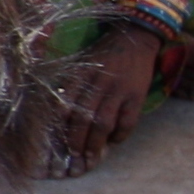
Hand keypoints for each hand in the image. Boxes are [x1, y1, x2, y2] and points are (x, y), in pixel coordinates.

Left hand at [56, 25, 161, 175]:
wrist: (136, 36)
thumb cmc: (106, 53)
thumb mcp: (84, 63)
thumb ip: (72, 85)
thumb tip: (60, 116)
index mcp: (81, 75)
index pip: (66, 106)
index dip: (61, 128)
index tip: (57, 142)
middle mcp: (98, 83)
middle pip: (83, 118)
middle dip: (76, 141)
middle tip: (74, 156)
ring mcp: (118, 90)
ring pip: (103, 123)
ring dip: (95, 144)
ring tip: (91, 157)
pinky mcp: (136, 96)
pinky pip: (127, 123)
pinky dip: (120, 136)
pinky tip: (114, 142)